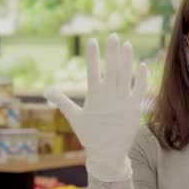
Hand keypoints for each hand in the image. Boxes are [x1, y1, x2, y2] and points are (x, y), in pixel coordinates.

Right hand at [45, 34, 147, 179]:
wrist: (108, 154)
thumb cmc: (90, 135)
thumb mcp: (74, 117)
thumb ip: (62, 101)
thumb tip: (46, 90)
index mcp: (94, 97)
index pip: (92, 71)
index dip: (93, 55)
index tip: (93, 40)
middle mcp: (109, 97)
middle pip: (111, 69)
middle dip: (112, 51)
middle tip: (114, 35)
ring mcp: (123, 102)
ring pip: (126, 76)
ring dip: (127, 59)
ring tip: (127, 44)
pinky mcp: (136, 108)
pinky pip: (140, 89)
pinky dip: (142, 77)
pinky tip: (143, 65)